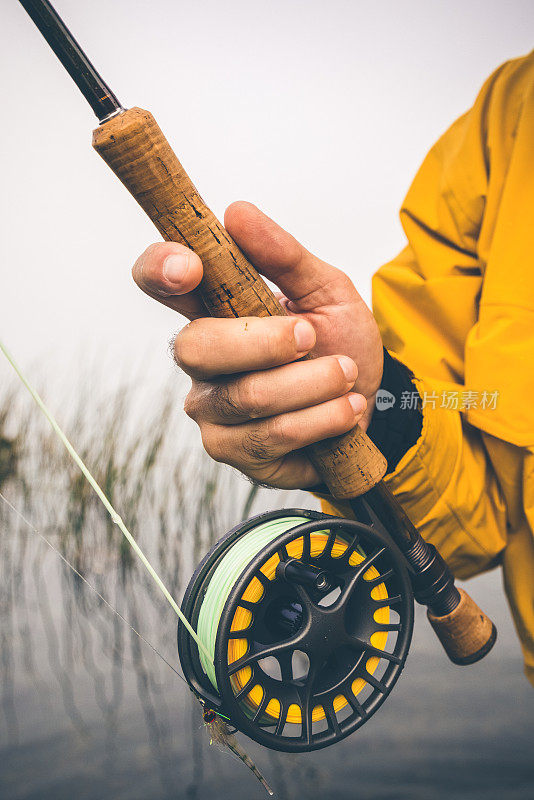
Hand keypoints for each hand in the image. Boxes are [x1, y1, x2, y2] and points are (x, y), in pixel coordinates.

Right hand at [132, 202, 382, 488]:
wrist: (368, 405)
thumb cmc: (340, 343)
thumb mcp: (327, 291)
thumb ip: (285, 256)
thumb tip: (237, 212)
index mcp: (213, 308)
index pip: (158, 280)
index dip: (159, 269)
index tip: (189, 265)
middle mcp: (200, 361)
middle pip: (195, 347)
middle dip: (265, 343)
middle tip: (312, 336)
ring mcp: (211, 409)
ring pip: (245, 396)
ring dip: (312, 383)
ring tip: (346, 374)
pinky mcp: (232, 450)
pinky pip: (271, 435)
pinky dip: (321, 419)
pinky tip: (345, 408)